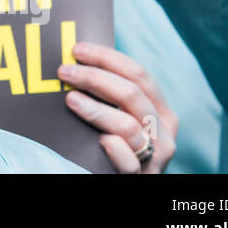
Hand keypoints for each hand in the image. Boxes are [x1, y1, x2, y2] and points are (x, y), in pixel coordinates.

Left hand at [59, 41, 177, 173]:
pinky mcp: (142, 176)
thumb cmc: (117, 147)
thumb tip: (77, 62)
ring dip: (96, 109)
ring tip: (70, 99)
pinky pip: (128, 160)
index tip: (77, 50)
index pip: (138, 74)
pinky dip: (113, 147)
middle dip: (94, 77)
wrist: (121, 178)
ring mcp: (155, 156)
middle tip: (64, 71)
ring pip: (128, 125)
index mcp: (161, 111)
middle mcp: (164, 132)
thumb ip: (112, 97)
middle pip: (131, 94)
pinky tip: (98, 139)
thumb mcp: (123, 118)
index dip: (107, 58)